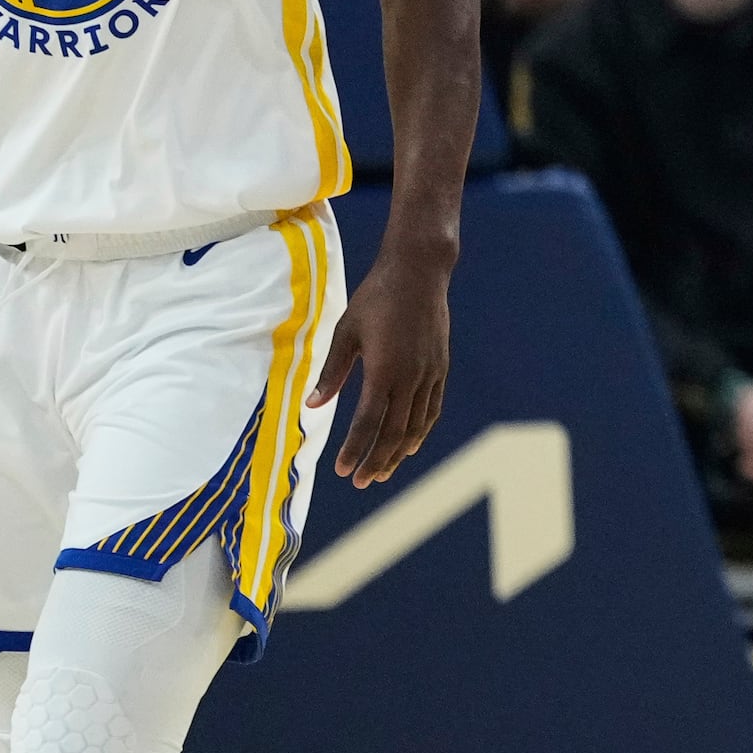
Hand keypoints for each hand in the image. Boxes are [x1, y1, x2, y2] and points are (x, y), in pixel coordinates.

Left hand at [307, 250, 451, 487]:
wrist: (420, 271)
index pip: (368, 421)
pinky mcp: (440, 367)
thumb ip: (332, 371)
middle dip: (377, 460)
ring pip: (416, 425)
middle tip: (360, 482)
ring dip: (398, 452)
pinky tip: (409, 444)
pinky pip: (432, 409)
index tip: (342, 471)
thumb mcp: (347, 331)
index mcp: (384, 369)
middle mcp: (411, 377)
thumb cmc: (376, 297)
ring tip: (382, 472)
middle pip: (394, 431)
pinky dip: (420, 431)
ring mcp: (430, 373)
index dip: (355, 449)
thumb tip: (312, 406)